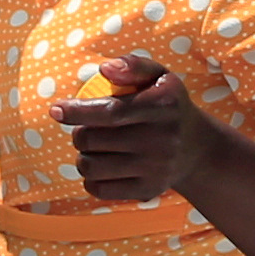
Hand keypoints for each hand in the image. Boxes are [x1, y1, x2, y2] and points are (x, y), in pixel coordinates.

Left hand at [51, 52, 203, 205]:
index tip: (56, 110)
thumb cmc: (167, 106)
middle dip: (78, 134)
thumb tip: (104, 68)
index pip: (109, 112)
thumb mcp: (158, 77)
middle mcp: (162, 139)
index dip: (76, 112)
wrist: (198, 150)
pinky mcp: (148, 190)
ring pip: (91, 166)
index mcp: (162, 106)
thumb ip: (132, 66)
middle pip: (93, 140)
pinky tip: (99, 168)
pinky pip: (100, 189)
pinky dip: (90, 178)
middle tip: (85, 130)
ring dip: (82, 157)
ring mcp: (155, 168)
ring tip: (92, 149)